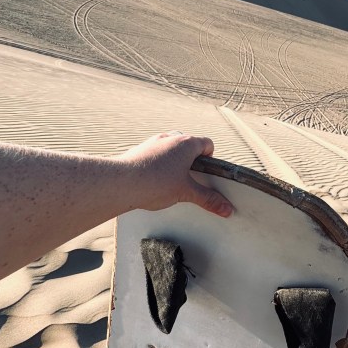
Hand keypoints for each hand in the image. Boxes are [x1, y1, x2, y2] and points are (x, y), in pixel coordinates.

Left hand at [118, 132, 233, 216]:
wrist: (119, 182)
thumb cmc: (155, 183)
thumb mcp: (186, 193)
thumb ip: (208, 199)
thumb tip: (227, 209)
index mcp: (186, 143)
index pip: (207, 144)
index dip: (210, 159)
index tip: (206, 174)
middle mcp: (170, 138)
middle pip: (189, 145)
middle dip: (192, 161)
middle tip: (190, 180)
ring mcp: (153, 142)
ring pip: (171, 149)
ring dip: (174, 162)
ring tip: (171, 182)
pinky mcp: (139, 150)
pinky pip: (155, 154)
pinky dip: (158, 165)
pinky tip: (153, 182)